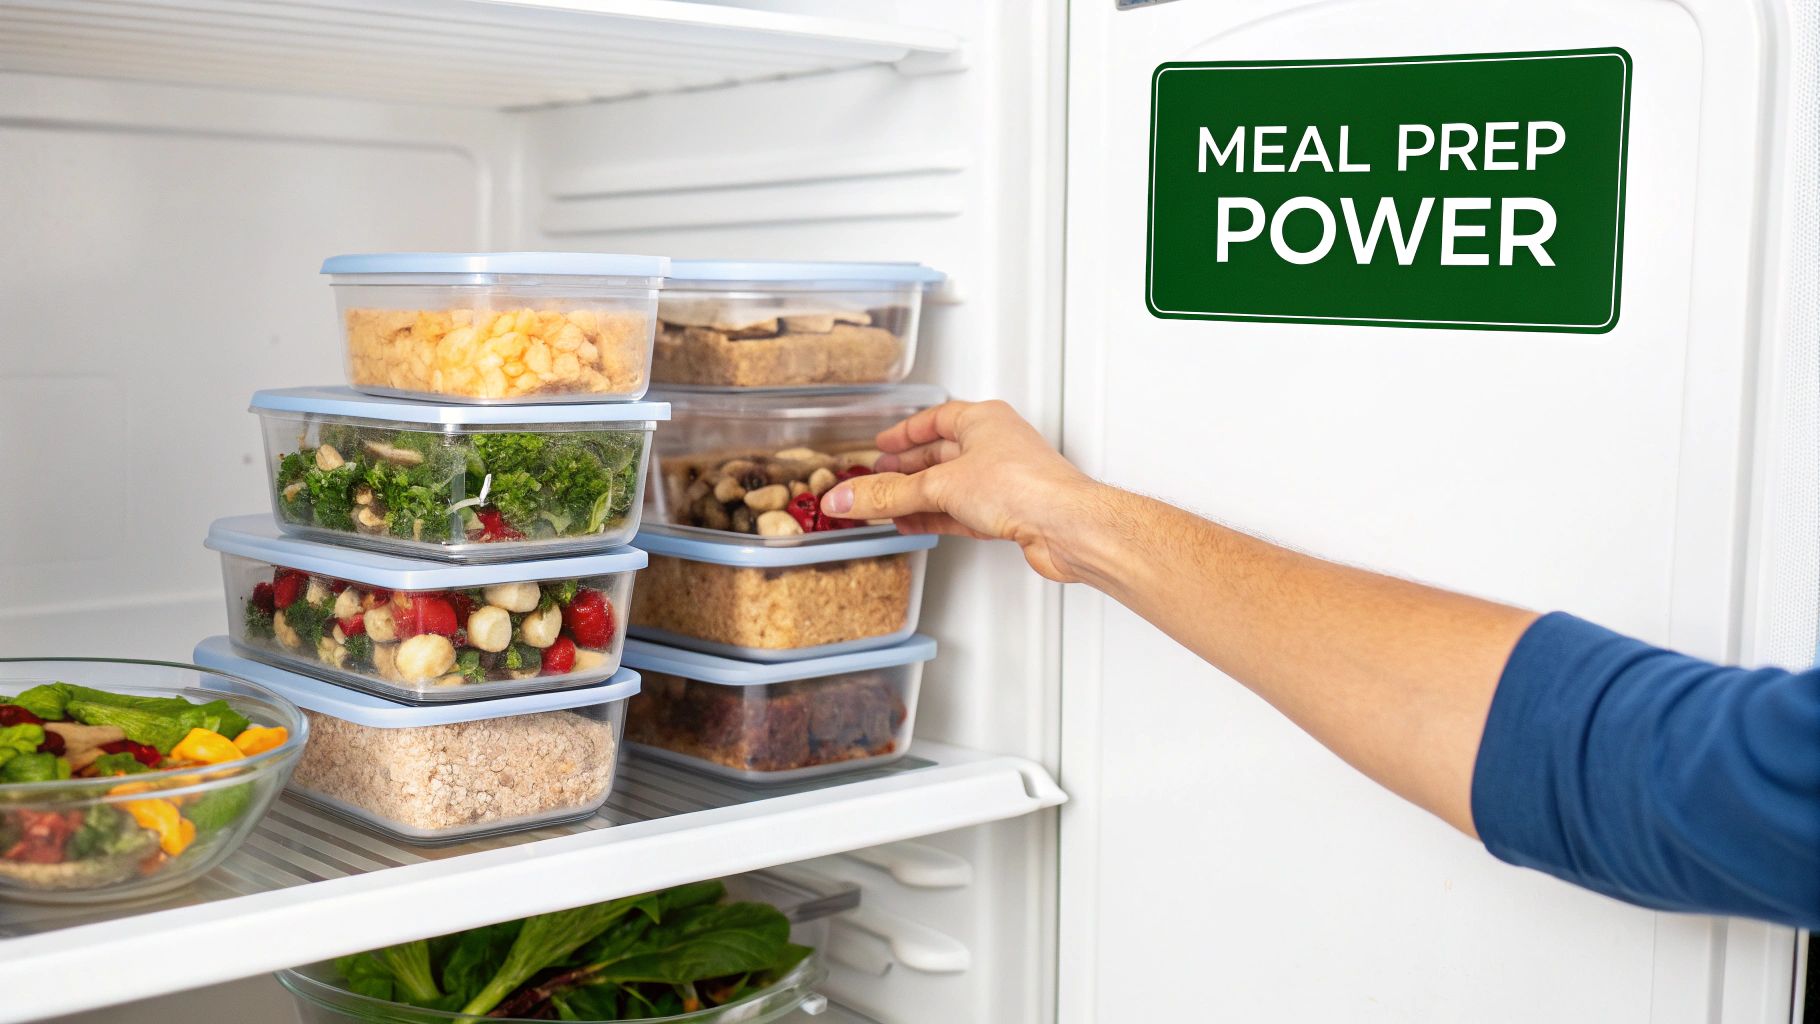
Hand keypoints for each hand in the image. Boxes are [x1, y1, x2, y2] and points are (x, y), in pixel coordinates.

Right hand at [819, 400, 1100, 582]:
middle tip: (877, 479)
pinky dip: (936, 517)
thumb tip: (849, 497)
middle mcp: (996, 445)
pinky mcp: (1009, 512)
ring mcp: (1004, 480)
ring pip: (950, 486)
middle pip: (939, 455)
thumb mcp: (940, 486)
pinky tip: (917, 525)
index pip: (934, 419)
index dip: (904, 433)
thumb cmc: (1024, 485)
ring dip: (917, 498)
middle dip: (906, 470)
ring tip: (888, 508)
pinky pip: (962, 511)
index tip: (882, 444)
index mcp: (983, 420)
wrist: (1066, 526)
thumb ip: (889, 495)